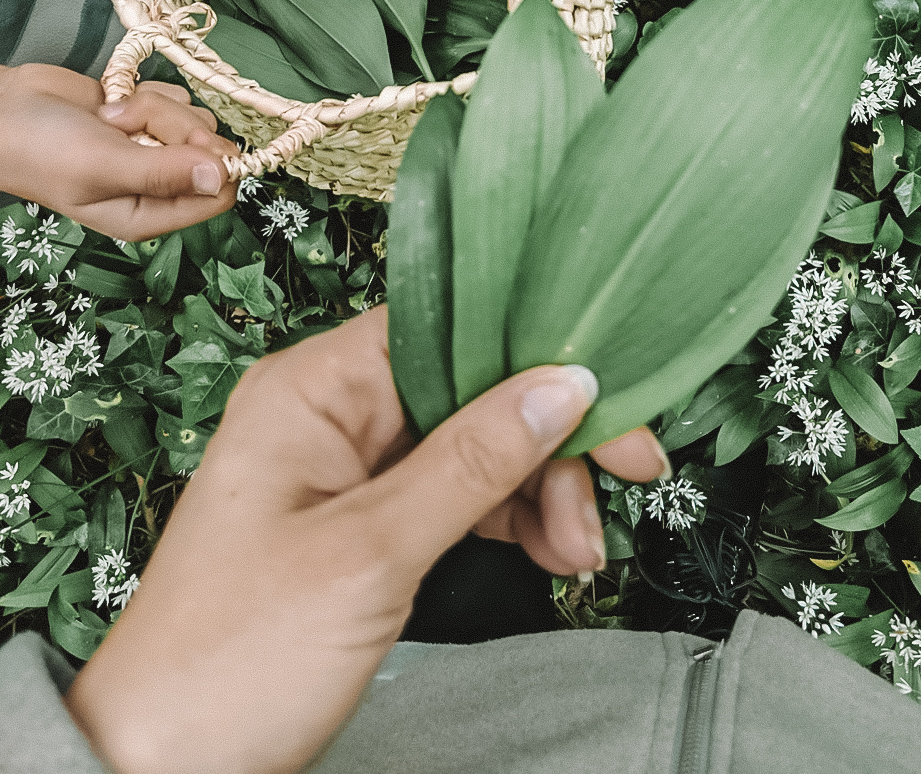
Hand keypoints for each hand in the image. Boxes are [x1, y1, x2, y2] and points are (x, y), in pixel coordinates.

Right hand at [0, 64, 237, 239]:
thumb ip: (163, 172)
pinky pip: (176, 98)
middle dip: (172, 126)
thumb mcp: (103, 166)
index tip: (188, 142)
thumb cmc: (43, 151)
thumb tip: (222, 177)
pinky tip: (111, 103)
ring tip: (108, 119)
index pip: (218, 195)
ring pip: (192, 118)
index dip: (214, 164)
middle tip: (125, 127)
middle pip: (209, 148)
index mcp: (150, 214)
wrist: (5, 110)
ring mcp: (155, 147)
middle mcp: (159, 185)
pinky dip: (146, 93)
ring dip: (152, 108)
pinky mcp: (148, 117)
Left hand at [64, 307, 667, 773]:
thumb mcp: (371, 553)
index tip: (610, 396)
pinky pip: (455, 494)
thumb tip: (564, 382)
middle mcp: (331, 411)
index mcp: (313, 387)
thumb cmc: (236, 658)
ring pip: (474, 443)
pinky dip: (507, 520)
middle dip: (547, 437)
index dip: (533, 352)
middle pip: (470, 386)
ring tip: (577, 549)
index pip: (445, 327)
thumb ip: (474, 461)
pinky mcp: (363, 524)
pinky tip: (550, 551)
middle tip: (623, 484)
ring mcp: (348, 469)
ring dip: (537, 488)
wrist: (161, 771)